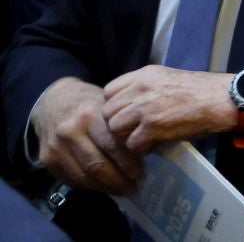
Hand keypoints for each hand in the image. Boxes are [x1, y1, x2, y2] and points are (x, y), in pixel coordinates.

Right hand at [30, 77, 143, 195]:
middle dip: (118, 181)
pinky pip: (71, 179)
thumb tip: (147, 150)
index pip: (113, 146)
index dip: (129, 164)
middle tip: (135, 187)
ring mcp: (56, 147)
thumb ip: (123, 126)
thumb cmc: (89, 103)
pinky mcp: (47, 159)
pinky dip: (90, 186)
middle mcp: (70, 131)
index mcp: (90, 115)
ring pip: (83, 176)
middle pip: (97, 165)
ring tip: (122, 190)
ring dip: (105, 188)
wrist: (53, 101)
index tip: (142, 174)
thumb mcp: (109, 105)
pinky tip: (104, 187)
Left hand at [102, 66, 236, 153]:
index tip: (126, 112)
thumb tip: (129, 104)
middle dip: (118, 122)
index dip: (115, 104)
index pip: (109, 90)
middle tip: (132, 129)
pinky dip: (140, 148)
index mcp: (144, 74)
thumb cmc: (200, 89)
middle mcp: (140, 89)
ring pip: (115, 128)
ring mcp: (144, 108)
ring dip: (126, 136)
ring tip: (141, 137)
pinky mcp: (152, 127)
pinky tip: (152, 144)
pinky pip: (131, 143)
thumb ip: (146, 87)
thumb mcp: (168, 77)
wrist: (221, 99)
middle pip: (108, 111)